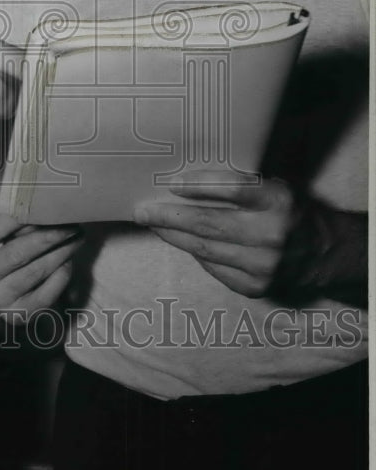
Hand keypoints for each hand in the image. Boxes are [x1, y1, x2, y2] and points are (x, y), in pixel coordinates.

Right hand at [0, 212, 83, 318]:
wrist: (8, 293)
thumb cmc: (9, 248)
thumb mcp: (6, 230)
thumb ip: (19, 216)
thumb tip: (46, 197)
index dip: (26, 213)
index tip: (50, 203)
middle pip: (20, 252)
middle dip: (51, 235)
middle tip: (73, 223)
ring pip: (37, 270)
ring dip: (63, 251)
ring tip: (78, 236)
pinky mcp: (18, 314)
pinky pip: (48, 290)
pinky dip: (62, 273)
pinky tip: (69, 260)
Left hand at [133, 171, 306, 297]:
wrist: (326, 254)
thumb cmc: (291, 212)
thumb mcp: (275, 187)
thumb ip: (241, 185)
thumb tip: (186, 182)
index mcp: (278, 201)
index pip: (232, 189)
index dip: (198, 186)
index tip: (171, 183)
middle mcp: (271, 235)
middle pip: (208, 224)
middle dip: (169, 216)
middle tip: (143, 210)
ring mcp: (263, 265)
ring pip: (205, 249)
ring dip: (173, 236)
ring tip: (153, 224)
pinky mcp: (256, 287)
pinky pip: (213, 268)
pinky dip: (195, 253)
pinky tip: (182, 242)